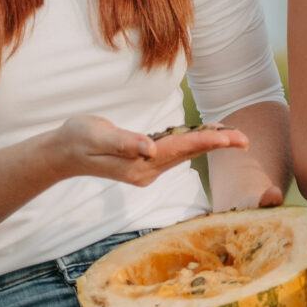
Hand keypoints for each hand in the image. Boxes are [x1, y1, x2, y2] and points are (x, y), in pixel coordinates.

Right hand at [49, 116, 247, 190]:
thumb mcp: (97, 136)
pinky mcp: (144, 163)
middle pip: (188, 154)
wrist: (62, 152)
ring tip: (232, 136)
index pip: (180, 150)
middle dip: (216, 145)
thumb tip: (151, 149)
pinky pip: (174, 152)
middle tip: (244, 138)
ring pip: (184, 153)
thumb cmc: (77, 138)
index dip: (206, 142)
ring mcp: (146, 169)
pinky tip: (205, 136)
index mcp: (139, 164)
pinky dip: (192, 143)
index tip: (230, 138)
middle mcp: (147, 171)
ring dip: (207, 144)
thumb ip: (124, 142)